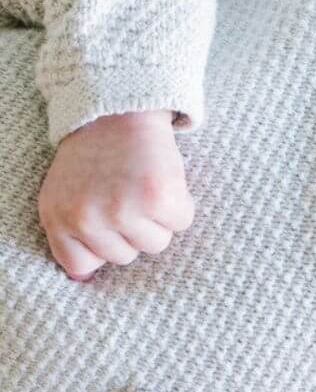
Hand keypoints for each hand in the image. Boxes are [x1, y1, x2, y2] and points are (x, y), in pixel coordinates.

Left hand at [38, 110, 194, 280]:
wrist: (118, 110)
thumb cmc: (95, 154)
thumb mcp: (64, 193)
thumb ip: (69, 234)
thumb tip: (84, 281)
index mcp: (57, 218)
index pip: (82, 266)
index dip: (102, 246)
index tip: (108, 223)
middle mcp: (86, 218)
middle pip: (126, 256)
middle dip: (134, 229)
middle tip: (128, 194)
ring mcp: (122, 210)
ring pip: (157, 243)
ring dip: (160, 218)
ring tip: (146, 186)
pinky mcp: (157, 198)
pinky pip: (181, 222)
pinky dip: (181, 204)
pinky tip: (165, 181)